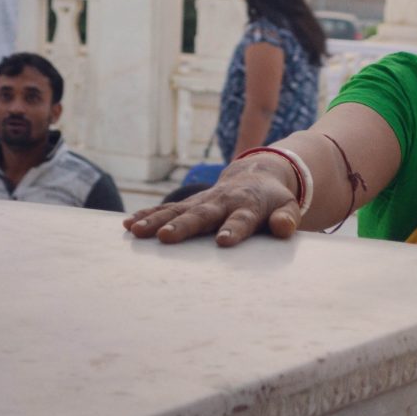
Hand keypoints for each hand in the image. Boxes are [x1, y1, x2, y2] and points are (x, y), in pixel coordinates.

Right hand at [124, 161, 301, 247]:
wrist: (256, 174)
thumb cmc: (273, 200)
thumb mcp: (288, 207)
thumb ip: (287, 218)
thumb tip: (283, 228)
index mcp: (247, 206)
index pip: (241, 220)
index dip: (233, 229)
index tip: (223, 241)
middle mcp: (221, 202)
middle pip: (202, 215)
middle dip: (184, 226)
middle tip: (167, 237)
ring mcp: (203, 202)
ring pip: (177, 211)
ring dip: (156, 221)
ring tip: (137, 231)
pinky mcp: (189, 204)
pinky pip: (166, 209)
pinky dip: (148, 215)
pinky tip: (129, 225)